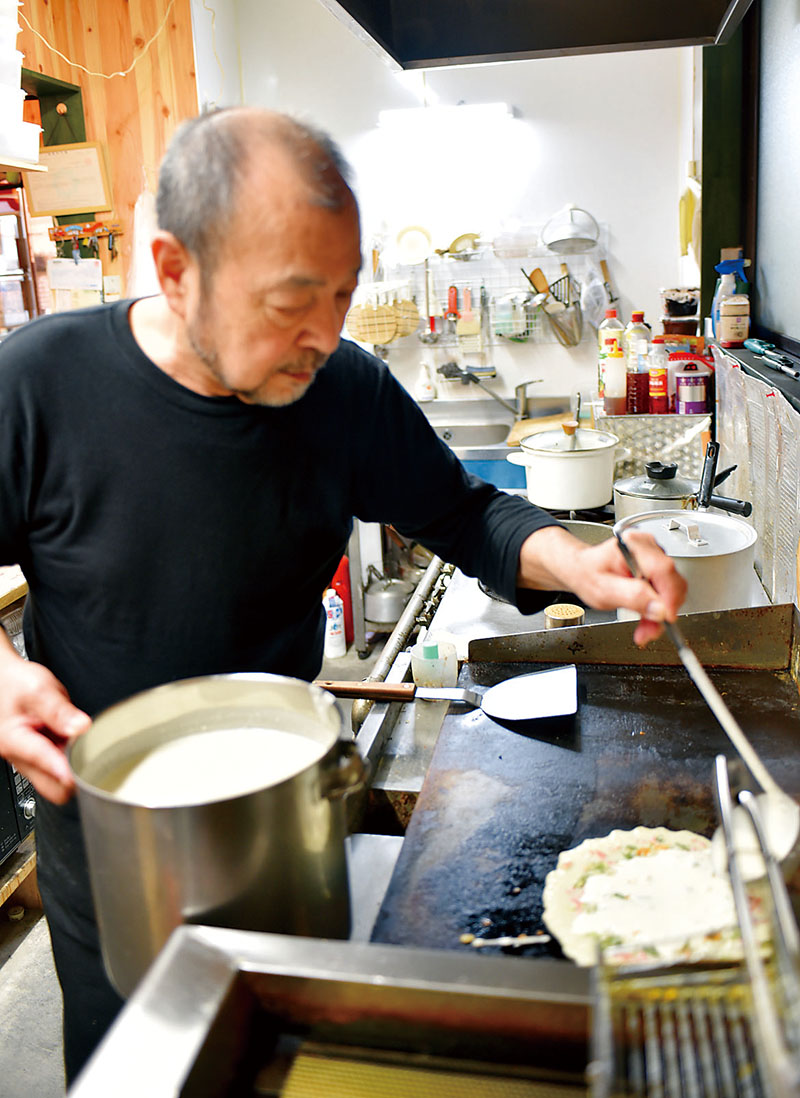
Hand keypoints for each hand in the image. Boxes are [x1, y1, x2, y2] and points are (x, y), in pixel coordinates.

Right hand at [0, 649, 90, 802]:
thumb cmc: (13, 684)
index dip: (69, 772)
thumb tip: (80, 726)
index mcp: (15, 741)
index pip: (46, 765)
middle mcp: (21, 758)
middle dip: (75, 776)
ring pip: (58, 781)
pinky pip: (59, 770)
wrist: (2, 683)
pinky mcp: (38, 759)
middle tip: (91, 753)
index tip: (87, 775)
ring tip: (82, 742)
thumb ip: (59, 710)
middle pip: (54, 788)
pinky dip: (71, 760)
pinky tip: (76, 742)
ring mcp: (30, 761)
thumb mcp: (37, 689)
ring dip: (73, 766)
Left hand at [517, 526, 686, 644]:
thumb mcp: (603, 590)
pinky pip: (666, 592)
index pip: (663, 570)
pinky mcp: (657, 569)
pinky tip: (646, 621)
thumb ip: (632, 597)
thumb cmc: (588, 574)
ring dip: (660, 615)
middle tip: (648, 632)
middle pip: (671, 582)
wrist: (582, 570)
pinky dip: (658, 611)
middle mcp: (648, 548)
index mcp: (633, 546)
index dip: (669, 597)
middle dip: (663, 612)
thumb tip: (659, 608)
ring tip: (644, 630)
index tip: (666, 618)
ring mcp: (655, 557)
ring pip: (671, 591)